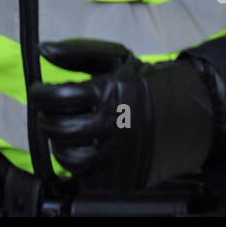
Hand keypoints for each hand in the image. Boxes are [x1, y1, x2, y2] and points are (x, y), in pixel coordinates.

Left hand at [29, 39, 217, 191]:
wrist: (186, 115)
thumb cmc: (144, 84)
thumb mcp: (116, 59)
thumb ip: (76, 52)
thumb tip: (42, 49)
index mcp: (108, 93)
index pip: (57, 98)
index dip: (40, 94)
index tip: (39, 91)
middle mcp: (112, 125)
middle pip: (58, 128)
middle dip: (47, 119)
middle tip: (50, 112)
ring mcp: (116, 154)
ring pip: (68, 156)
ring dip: (59, 144)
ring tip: (65, 132)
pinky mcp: (120, 175)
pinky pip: (85, 177)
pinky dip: (77, 164)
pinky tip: (83, 148)